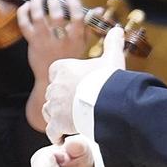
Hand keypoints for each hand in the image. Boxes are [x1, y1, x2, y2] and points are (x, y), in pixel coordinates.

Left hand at [16, 0, 91, 74]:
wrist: (50, 79)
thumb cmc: (68, 59)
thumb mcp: (83, 44)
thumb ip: (90, 25)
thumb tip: (98, 10)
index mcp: (75, 38)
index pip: (78, 17)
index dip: (74, 4)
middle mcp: (60, 39)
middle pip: (56, 15)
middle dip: (54, 2)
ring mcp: (44, 40)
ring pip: (38, 16)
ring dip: (37, 3)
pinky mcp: (32, 41)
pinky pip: (24, 23)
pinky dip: (23, 12)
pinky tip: (27, 7)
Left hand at [43, 25, 126, 142]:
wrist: (109, 101)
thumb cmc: (110, 80)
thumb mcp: (112, 58)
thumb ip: (112, 44)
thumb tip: (117, 29)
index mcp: (63, 68)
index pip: (55, 71)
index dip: (62, 79)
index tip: (73, 85)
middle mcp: (55, 86)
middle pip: (52, 93)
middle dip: (60, 99)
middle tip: (74, 106)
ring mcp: (54, 105)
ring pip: (49, 110)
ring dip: (56, 116)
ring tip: (68, 121)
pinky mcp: (57, 122)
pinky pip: (51, 130)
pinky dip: (56, 135)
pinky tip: (63, 137)